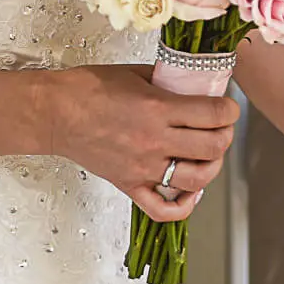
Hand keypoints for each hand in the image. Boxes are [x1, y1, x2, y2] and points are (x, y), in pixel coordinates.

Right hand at [42, 63, 239, 221]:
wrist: (53, 113)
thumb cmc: (87, 89)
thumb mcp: (135, 73)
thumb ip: (168, 81)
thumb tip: (194, 85)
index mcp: (156, 109)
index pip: (213, 115)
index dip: (229, 110)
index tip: (228, 107)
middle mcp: (153, 141)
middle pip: (212, 148)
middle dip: (226, 136)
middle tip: (222, 128)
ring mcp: (142, 168)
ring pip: (197, 180)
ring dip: (213, 167)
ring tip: (210, 155)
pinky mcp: (128, 185)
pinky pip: (163, 209)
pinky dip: (185, 205)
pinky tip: (191, 191)